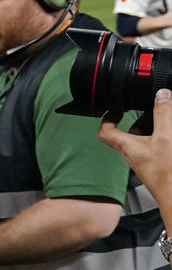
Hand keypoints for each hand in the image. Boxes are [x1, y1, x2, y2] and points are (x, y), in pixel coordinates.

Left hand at [99, 88, 171, 216]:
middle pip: (133, 130)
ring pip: (149, 136)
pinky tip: (171, 132)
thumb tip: (161, 95)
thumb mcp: (165, 138)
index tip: (116, 107)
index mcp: (128, 146)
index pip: (105, 131)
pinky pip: (160, 144)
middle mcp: (135, 152)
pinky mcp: (160, 162)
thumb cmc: (166, 174)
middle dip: (145, 116)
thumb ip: (162, 115)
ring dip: (158, 125)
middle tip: (156, 106)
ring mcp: (148, 158)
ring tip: (168, 116)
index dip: (107, 117)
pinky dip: (165, 135)